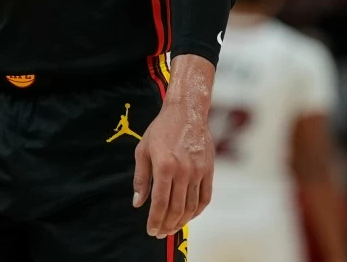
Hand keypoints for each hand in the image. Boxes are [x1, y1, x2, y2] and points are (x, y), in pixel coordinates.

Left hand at [131, 93, 214, 238]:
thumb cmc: (161, 129)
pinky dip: (197, 211)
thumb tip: (138, 202)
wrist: (186, 112)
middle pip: (176, 208)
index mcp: (164, 166)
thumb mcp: (143, 150)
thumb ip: (141, 178)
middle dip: (167, 225)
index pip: (159, 202)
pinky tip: (189, 216)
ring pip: (191, 206)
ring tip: (172, 228)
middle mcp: (183, 171)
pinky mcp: (209, 170)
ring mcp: (198, 171)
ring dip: (182, 221)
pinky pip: (205, 197)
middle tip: (160, 234)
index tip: (151, 231)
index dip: (155, 220)